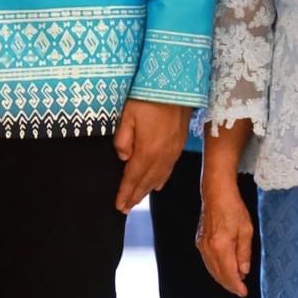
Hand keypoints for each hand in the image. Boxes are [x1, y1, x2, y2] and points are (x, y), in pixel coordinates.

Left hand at [114, 98, 190, 212]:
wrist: (176, 87)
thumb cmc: (147, 98)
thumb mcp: (127, 116)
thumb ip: (122, 139)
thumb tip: (123, 158)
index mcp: (147, 152)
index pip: (133, 178)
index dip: (125, 193)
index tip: (119, 206)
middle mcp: (162, 157)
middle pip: (146, 182)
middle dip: (135, 196)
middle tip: (125, 209)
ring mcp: (172, 152)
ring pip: (159, 178)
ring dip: (147, 191)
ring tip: (137, 200)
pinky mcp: (179, 145)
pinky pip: (169, 170)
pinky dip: (161, 181)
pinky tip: (157, 185)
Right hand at [195, 173, 255, 296]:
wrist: (216, 193)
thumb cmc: (233, 208)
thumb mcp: (246, 231)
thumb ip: (244, 253)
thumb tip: (243, 271)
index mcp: (221, 246)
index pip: (229, 274)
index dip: (236, 286)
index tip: (244, 292)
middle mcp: (208, 248)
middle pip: (218, 274)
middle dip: (229, 284)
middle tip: (240, 290)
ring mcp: (201, 244)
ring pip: (211, 269)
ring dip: (222, 278)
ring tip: (234, 282)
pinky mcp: (199, 240)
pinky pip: (207, 261)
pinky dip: (215, 269)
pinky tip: (223, 270)